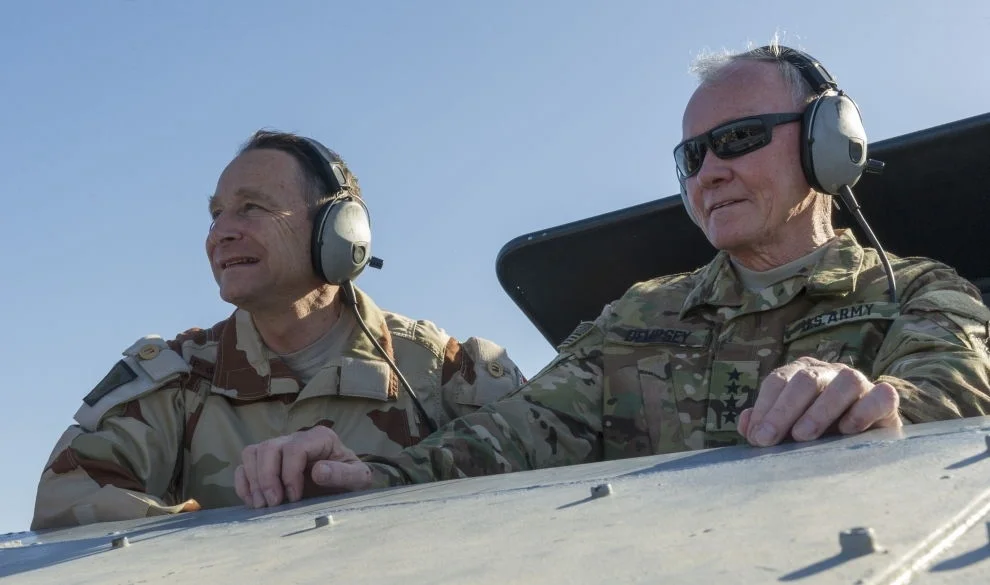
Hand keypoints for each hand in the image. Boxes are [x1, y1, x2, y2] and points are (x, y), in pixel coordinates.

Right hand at [234, 425, 372, 508]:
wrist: (345, 485)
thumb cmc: (351, 479)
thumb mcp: (358, 478)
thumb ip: (343, 474)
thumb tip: (318, 471)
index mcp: (320, 438)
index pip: (295, 448)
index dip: (290, 474)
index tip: (295, 497)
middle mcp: (296, 438)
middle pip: (268, 448)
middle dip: (267, 478)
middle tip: (274, 504)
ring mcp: (279, 448)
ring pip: (252, 453)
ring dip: (253, 481)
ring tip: (264, 505)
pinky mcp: (266, 462)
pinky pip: (244, 465)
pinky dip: (244, 484)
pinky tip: (254, 502)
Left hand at [737, 356, 901, 446]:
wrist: (863, 443)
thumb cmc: (817, 435)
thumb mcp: (788, 431)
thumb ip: (765, 425)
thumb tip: (746, 424)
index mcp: (801, 374)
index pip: (779, 380)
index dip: (765, 407)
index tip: (756, 436)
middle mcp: (829, 373)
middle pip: (806, 380)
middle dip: (784, 410)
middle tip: (769, 439)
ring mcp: (860, 383)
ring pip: (845, 382)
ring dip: (821, 409)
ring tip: (803, 436)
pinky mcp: (885, 400)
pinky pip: (882, 396)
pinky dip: (864, 411)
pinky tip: (846, 431)